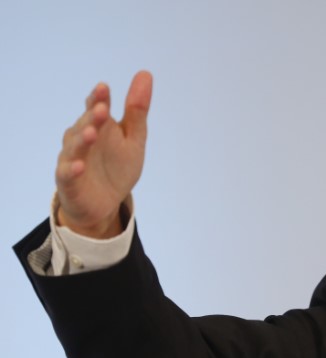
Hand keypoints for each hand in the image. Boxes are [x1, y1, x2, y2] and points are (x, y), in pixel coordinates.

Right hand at [55, 71, 152, 237]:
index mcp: (98, 125)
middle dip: (92, 117)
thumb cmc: (117, 166)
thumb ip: (137, 110)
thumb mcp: (133, 138)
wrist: (106, 203)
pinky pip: (67, 174)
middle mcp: (81, 138)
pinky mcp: (68, 182)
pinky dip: (72, 169)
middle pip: (85, 124)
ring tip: (92, 133)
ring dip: (82, 139)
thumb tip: (145, 73)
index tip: (104, 88)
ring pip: (74, 147)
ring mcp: (72, 159)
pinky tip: (79, 166)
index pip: (96, 107)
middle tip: (103, 108)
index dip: (99, 98)